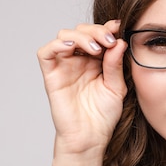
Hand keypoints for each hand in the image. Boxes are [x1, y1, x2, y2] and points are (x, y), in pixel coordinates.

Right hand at [37, 20, 127, 155]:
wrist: (90, 137)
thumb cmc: (103, 116)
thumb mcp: (116, 87)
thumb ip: (115, 64)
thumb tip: (118, 41)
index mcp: (95, 60)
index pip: (97, 35)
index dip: (106, 28)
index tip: (119, 28)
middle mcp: (78, 61)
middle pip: (81, 30)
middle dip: (96, 31)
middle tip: (109, 41)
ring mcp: (64, 67)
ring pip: (64, 36)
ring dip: (81, 36)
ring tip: (96, 49)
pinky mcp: (51, 76)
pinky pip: (46, 52)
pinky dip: (57, 44)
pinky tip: (73, 48)